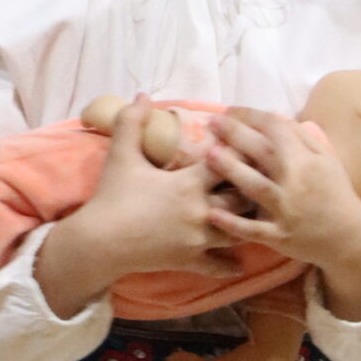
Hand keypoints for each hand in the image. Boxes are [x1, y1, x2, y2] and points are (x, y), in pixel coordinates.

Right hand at [35, 97, 245, 318]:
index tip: (247, 148)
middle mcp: (201, 212)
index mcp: (188, 183)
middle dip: (251, 189)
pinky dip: (229, 264)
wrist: (99, 242)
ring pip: (238, 232)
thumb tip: (142, 95)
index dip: (240, 154)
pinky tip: (239, 262)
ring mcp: (198, 239)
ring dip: (246, 223)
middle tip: (261, 181)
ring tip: (256, 216)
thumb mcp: (121, 156)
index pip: (229, 163)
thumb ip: (132, 122)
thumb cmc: (112, 197)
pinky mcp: (190, 261)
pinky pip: (218, 266)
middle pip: (243, 198)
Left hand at [203, 106, 360, 317]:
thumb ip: (302, 138)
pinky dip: (233, 223)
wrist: (349, 237)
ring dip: (231, 170)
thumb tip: (276, 118)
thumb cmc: (336, 194)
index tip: (231, 110)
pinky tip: (213, 213)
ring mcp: (286, 211)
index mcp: (306, 161)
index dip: (252, 116)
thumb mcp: (327, 160)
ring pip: (255, 187)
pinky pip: (253, 230)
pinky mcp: (279, 236)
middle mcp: (295, 183)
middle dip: (235, 134)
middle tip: (212, 122)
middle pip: (262, 152)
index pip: (276, 129)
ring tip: (209, 155)